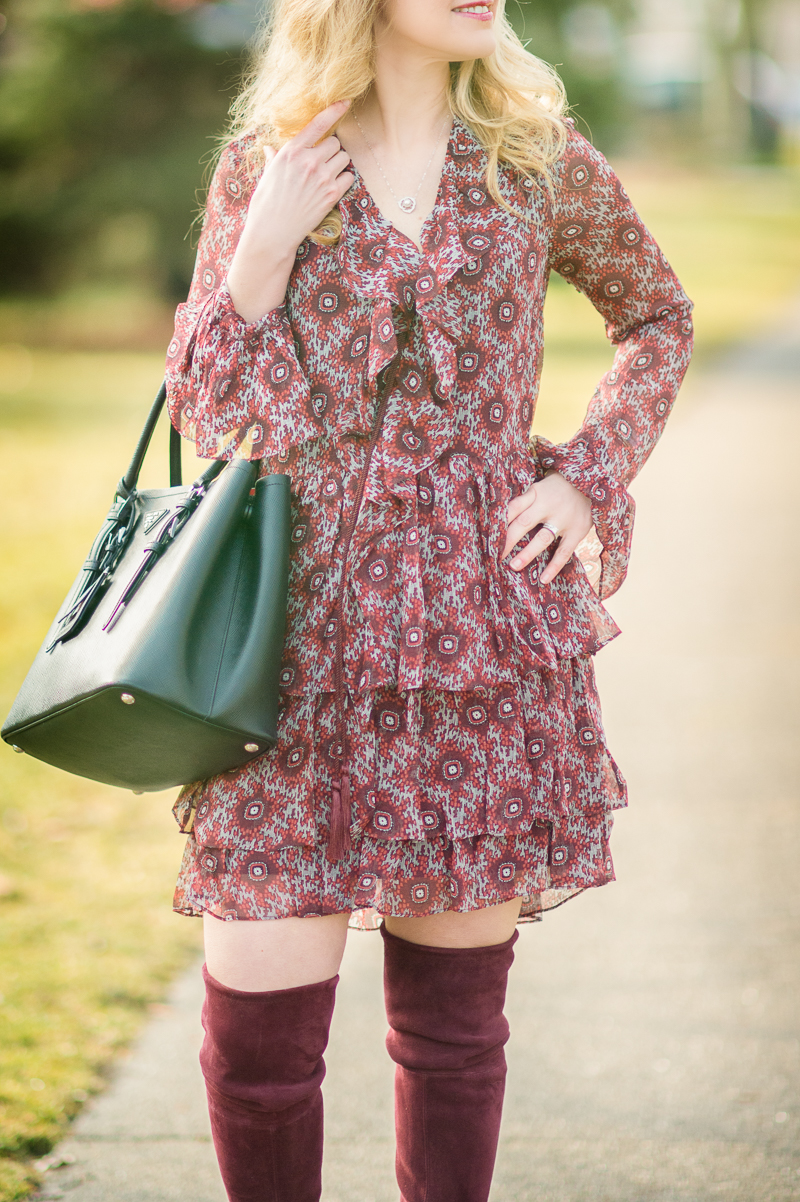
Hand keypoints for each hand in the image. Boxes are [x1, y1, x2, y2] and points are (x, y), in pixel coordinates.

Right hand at [227, 100, 355, 322]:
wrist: (273, 232)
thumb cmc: (266, 204)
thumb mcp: (267, 175)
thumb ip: (273, 158)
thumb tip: (270, 148)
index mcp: (291, 151)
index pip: (318, 123)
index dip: (334, 110)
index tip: (346, 102)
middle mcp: (308, 161)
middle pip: (335, 143)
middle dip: (331, 151)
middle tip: (322, 163)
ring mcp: (322, 177)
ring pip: (344, 159)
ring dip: (339, 165)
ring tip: (326, 176)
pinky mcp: (331, 194)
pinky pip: (349, 177)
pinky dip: (344, 180)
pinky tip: (333, 187)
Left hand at [502, 471, 591, 584]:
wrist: (594, 480)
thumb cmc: (561, 484)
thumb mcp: (542, 483)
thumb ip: (525, 498)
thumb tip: (500, 512)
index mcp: (537, 493)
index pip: (514, 507)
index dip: (500, 521)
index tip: (486, 534)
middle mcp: (549, 506)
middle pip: (524, 523)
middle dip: (508, 540)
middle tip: (494, 554)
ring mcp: (564, 519)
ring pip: (542, 539)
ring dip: (527, 554)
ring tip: (513, 566)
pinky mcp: (578, 531)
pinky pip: (564, 552)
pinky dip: (554, 566)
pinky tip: (543, 579)